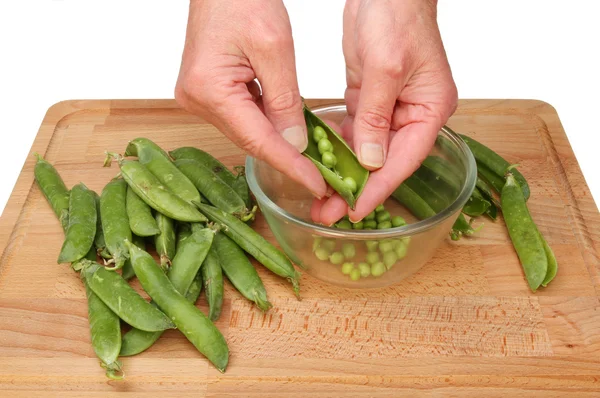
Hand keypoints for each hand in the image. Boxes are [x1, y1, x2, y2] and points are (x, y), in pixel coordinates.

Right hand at [175, 0, 326, 198]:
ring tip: (312, 154)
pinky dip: (269, 124)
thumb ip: (286, 100)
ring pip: (248, 131)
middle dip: (288, 156)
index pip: (257, 140)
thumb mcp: (275, 48)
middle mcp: (197, 100)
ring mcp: (200, 98)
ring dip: (280, 141)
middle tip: (321, 174)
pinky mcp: (209, 93)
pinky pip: (243, 117)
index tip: (316, 184)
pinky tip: (290, 127)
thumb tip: (296, 144)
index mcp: (209, 89)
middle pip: (250, 139)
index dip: (290, 165)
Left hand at [312, 0, 457, 224]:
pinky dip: (340, 149)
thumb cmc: (396, 17)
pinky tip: (323, 167)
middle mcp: (413, 114)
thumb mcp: (385, 68)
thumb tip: (370, 161)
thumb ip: (376, 116)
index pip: (404, 160)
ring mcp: (391, 108)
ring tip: (321, 200)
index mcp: (430, 110)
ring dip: (345, 174)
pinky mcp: (370, 100)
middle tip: (328, 214)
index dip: (379, 188)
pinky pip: (355, 132)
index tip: (355, 211)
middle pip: (385, 162)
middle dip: (357, 188)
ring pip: (367, 151)